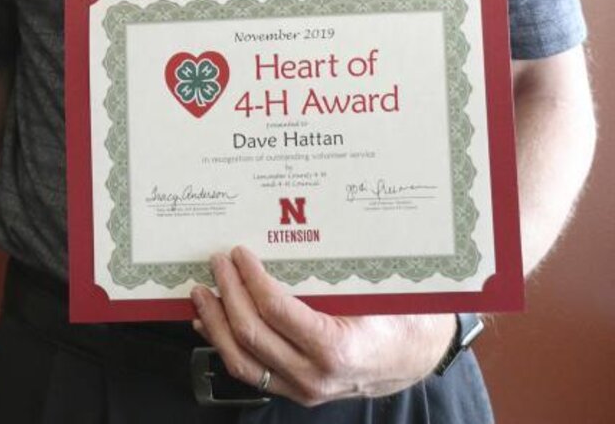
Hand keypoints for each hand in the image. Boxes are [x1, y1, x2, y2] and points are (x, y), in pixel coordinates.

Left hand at [191, 247, 453, 405]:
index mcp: (336, 347)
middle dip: (228, 293)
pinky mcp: (295, 390)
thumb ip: (335, 272)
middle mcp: (315, 375)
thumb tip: (294, 228)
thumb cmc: (399, 317)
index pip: (277, 312)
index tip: (240, 253)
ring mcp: (302, 388)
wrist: (416, 356)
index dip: (251, 280)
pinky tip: (210, 323)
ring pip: (243, 361)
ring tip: (201, 293)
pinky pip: (251, 371)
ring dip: (216, 323)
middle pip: (252, 335)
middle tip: (218, 261)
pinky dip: (224, 344)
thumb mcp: (373, 290)